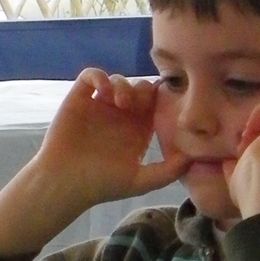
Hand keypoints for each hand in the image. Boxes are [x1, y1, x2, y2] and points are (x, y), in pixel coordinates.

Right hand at [0, 70, 189, 256]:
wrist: (65, 183)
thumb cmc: (101, 184)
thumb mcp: (140, 181)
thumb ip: (168, 170)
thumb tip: (194, 157)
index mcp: (138, 129)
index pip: (156, 103)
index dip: (162, 99)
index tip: (162, 105)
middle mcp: (121, 114)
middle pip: (140, 87)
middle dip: (142, 91)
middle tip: (137, 105)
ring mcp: (100, 105)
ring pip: (118, 79)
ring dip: (123, 85)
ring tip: (120, 102)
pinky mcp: (79, 98)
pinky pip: (91, 76)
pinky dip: (99, 77)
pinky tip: (103, 92)